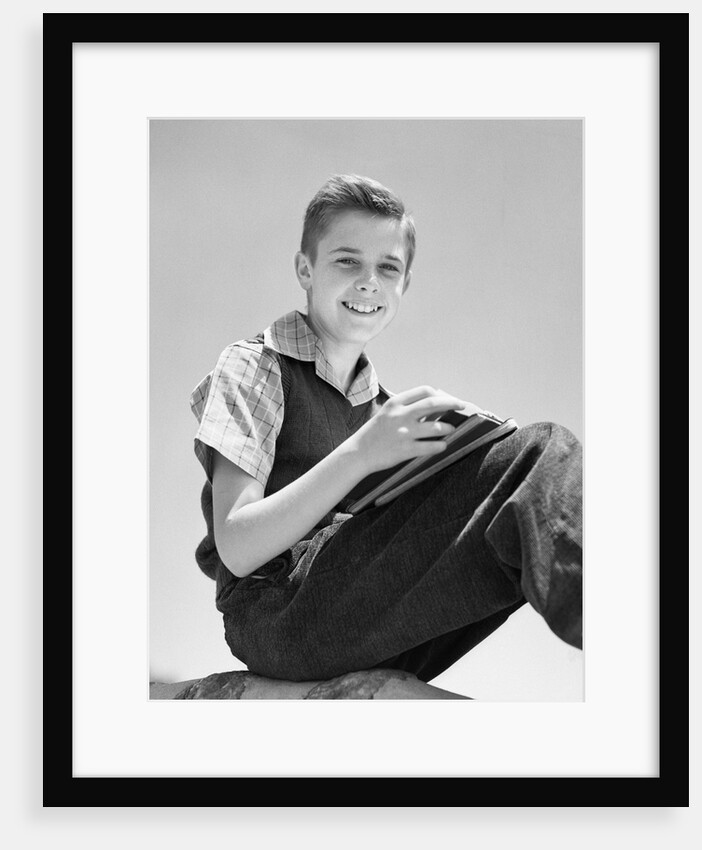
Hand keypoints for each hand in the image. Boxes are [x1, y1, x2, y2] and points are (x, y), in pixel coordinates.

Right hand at [347, 385, 468, 474]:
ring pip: (436, 427)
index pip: (424, 391)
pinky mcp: (405, 450)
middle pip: (433, 403)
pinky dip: (441, 445)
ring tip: (451, 429)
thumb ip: (407, 407)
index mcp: (395, 403)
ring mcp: (404, 433)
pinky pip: (431, 446)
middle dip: (452, 403)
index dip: (441, 394)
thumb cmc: (374, 433)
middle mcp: (400, 415)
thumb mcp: (387, 413)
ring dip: (448, 427)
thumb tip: (434, 403)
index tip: (449, 399)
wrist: (357, 453)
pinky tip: (443, 445)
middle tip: (462, 406)